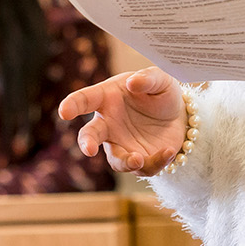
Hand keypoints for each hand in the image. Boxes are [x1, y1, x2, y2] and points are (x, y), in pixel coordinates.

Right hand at [58, 66, 187, 175]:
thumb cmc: (161, 92)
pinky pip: (143, 167)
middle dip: (87, 143)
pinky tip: (168, 151)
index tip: (64, 111)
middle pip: (90, 136)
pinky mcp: (138, 159)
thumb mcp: (160, 79)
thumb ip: (148, 78)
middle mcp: (109, 123)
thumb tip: (132, 82)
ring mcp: (121, 144)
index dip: (72, 105)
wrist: (180, 116)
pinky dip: (156, 162)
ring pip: (115, 160)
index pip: (85, 100)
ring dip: (124, 162)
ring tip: (138, 159)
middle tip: (89, 150)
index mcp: (107, 98)